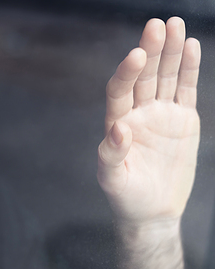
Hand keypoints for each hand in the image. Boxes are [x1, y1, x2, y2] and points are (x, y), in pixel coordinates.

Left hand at [97, 17, 200, 224]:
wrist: (152, 210)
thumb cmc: (127, 197)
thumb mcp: (113, 180)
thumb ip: (111, 155)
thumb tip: (118, 128)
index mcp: (117, 123)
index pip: (119, 90)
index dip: (127, 72)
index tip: (137, 54)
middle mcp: (137, 113)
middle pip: (143, 77)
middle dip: (151, 51)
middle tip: (157, 25)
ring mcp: (160, 115)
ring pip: (164, 77)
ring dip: (170, 52)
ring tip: (176, 25)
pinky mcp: (182, 120)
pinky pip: (185, 90)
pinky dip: (188, 69)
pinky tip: (190, 46)